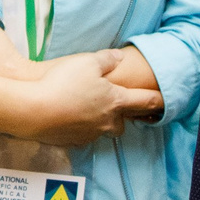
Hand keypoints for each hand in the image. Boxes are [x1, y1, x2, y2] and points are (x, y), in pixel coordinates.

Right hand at [22, 51, 162, 146]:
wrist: (34, 110)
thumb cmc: (63, 83)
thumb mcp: (87, 62)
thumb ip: (107, 59)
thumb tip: (119, 58)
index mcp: (116, 101)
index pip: (145, 101)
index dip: (158, 99)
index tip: (165, 100)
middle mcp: (107, 122)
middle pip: (123, 123)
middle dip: (123, 116)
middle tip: (116, 105)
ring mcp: (90, 134)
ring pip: (103, 130)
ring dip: (101, 122)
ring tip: (88, 109)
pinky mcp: (73, 141)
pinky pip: (82, 135)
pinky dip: (80, 127)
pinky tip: (69, 117)